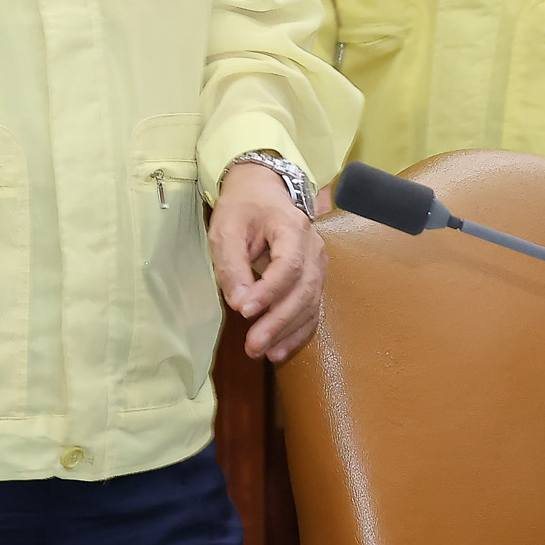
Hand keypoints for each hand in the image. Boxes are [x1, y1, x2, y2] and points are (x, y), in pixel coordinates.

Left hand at [208, 159, 326, 363]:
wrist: (263, 192)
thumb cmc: (243, 209)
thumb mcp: (227, 229)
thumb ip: (232, 264)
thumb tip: (239, 303)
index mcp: (292, 228)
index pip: (289, 265)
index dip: (269, 291)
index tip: (244, 311)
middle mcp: (313, 247)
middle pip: (304, 289)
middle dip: (279, 321)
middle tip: (253, 345)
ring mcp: (317, 264)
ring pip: (311, 303)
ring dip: (287, 331)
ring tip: (262, 352)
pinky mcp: (313, 279)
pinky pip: (312, 310)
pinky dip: (297, 333)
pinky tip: (279, 350)